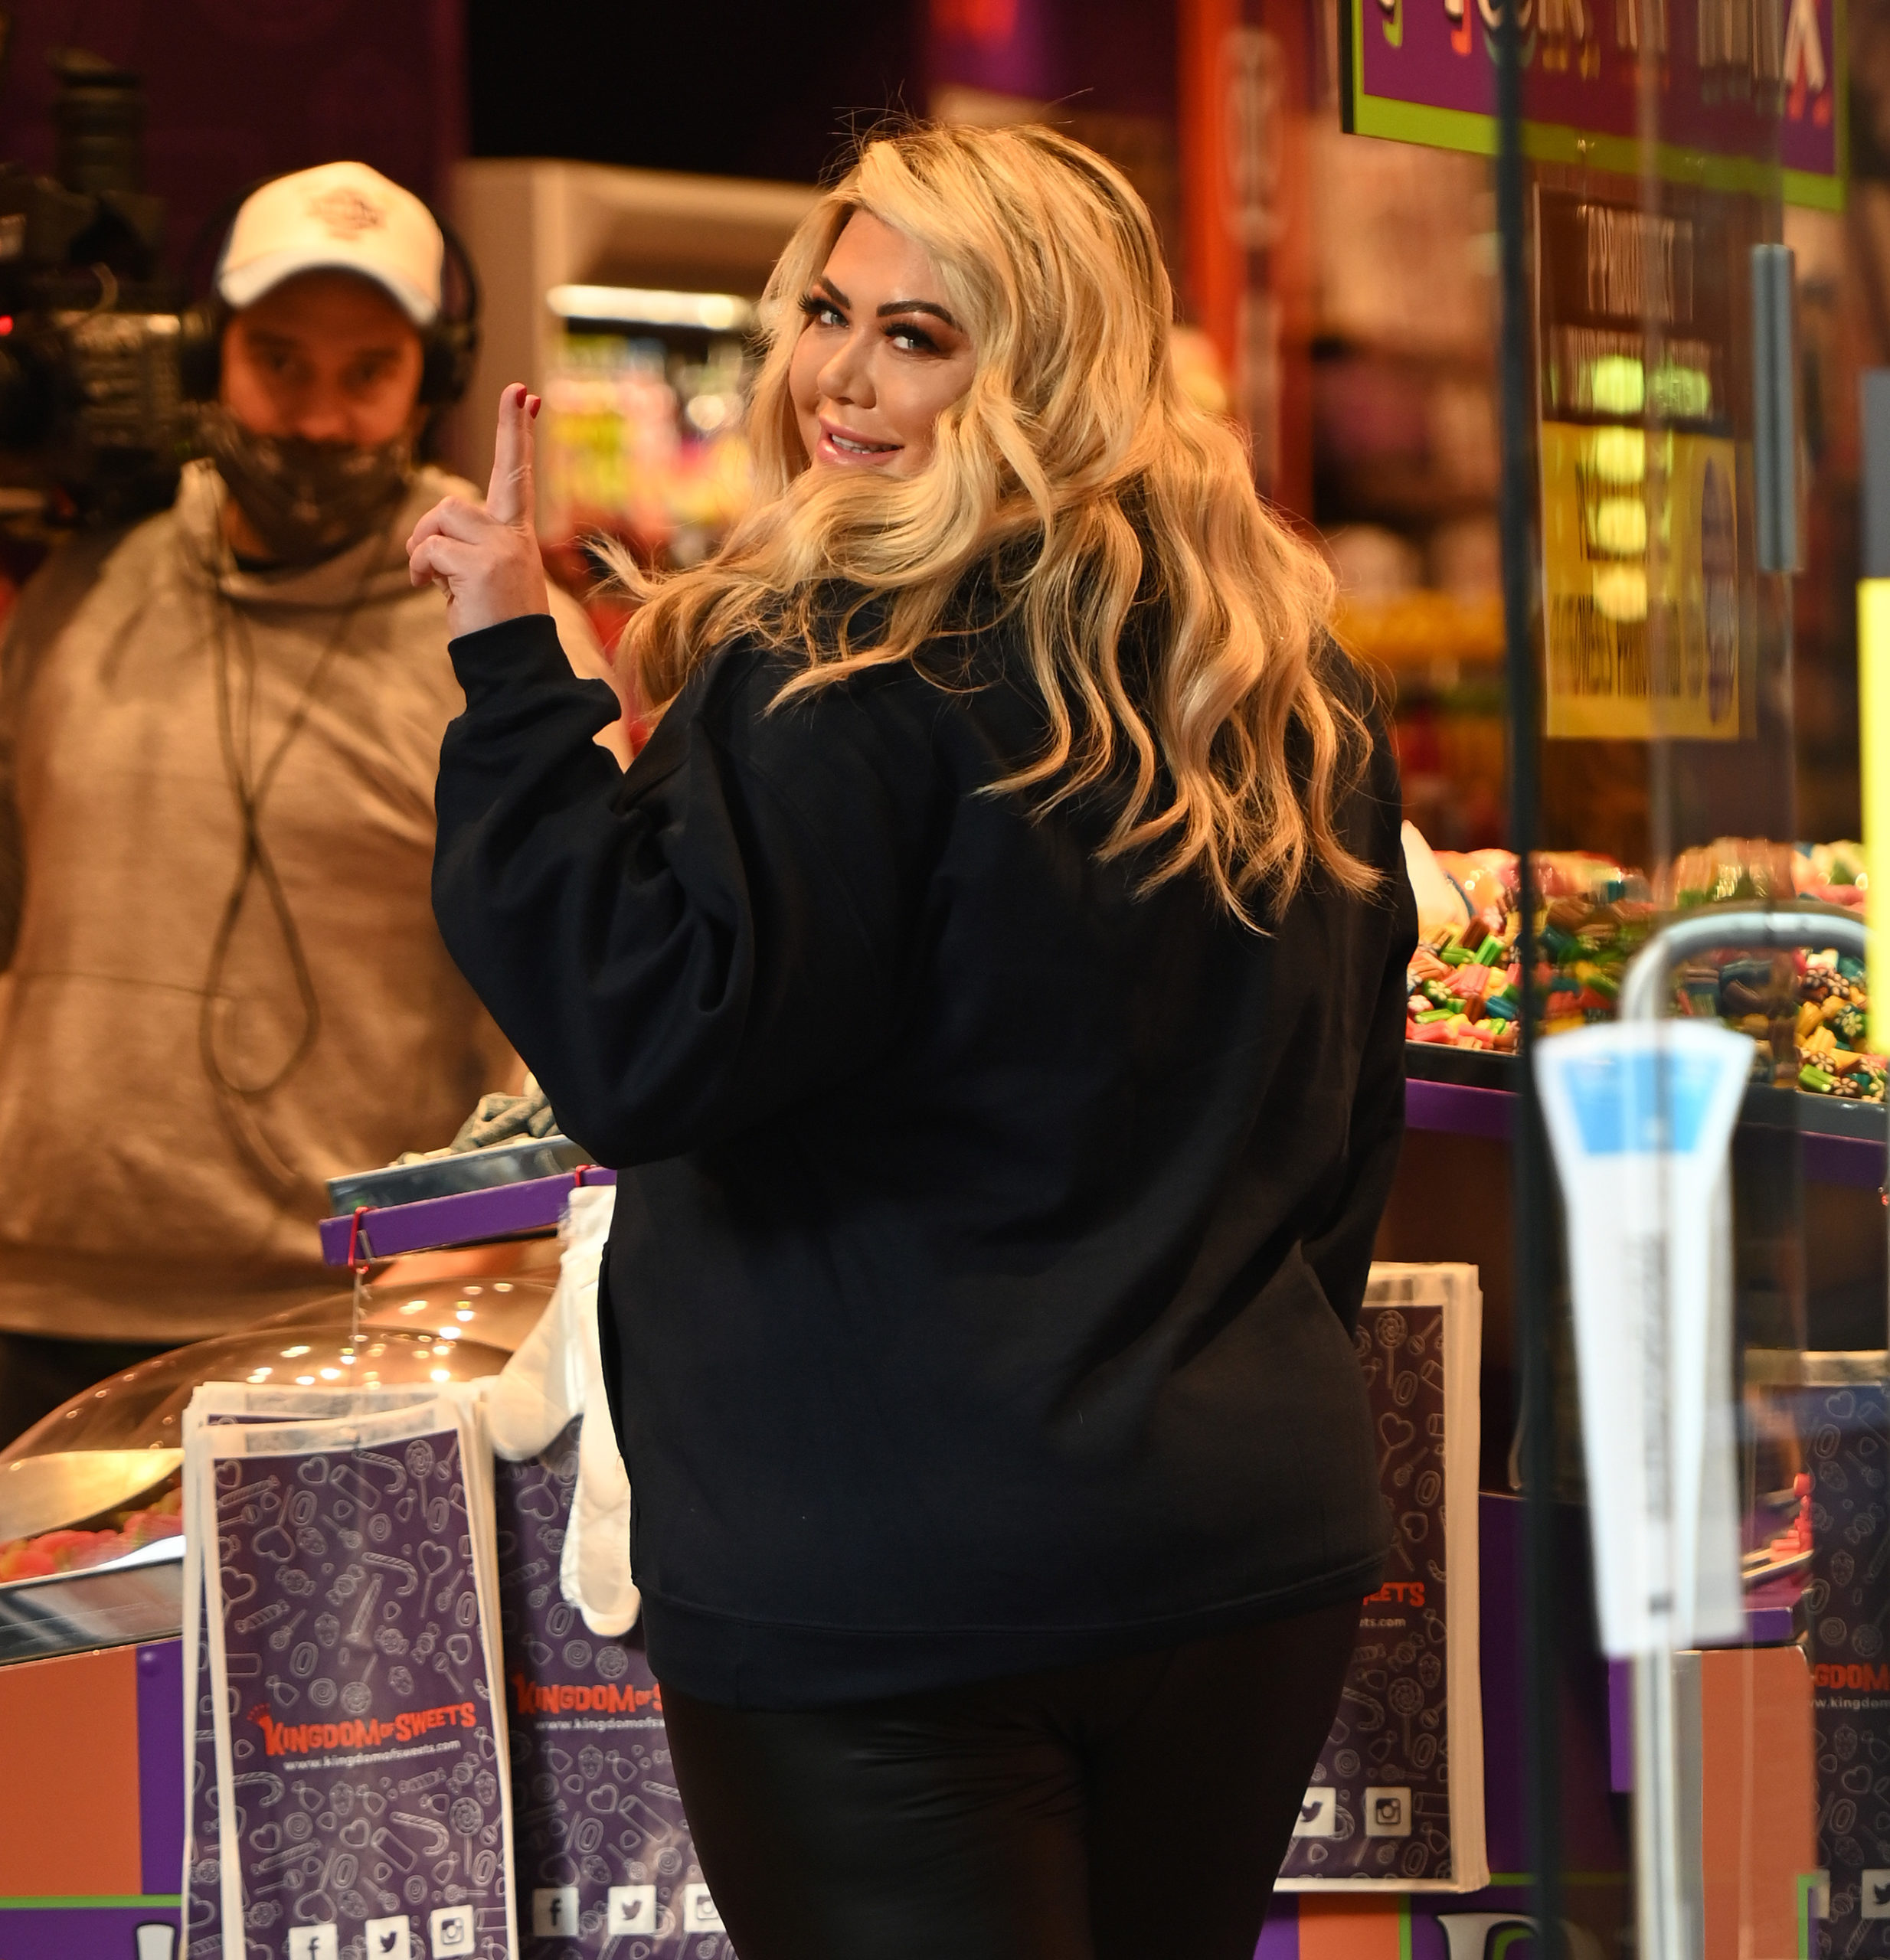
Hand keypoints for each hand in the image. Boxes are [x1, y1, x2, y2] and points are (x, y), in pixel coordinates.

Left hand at [406, 383, 551, 635]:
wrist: (515, 664)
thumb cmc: (495, 625)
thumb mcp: (484, 577)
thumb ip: (465, 547)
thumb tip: (425, 541)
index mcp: (517, 535)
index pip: (517, 473)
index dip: (516, 431)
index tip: (522, 392)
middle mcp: (514, 535)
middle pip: (456, 504)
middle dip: (428, 529)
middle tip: (423, 568)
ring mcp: (502, 548)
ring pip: (441, 520)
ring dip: (422, 551)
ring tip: (431, 584)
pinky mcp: (483, 564)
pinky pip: (429, 548)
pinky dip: (419, 569)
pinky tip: (428, 589)